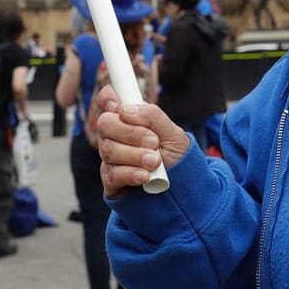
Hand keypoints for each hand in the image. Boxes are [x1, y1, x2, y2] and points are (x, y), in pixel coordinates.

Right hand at [93, 83, 188, 198]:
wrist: (182, 189)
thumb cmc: (176, 157)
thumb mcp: (173, 134)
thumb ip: (152, 117)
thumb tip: (124, 110)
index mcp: (129, 119)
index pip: (108, 100)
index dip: (109, 98)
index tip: (120, 106)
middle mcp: (115, 136)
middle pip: (105, 123)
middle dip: (131, 133)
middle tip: (154, 142)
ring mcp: (111, 157)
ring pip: (109, 149)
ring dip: (135, 155)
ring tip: (155, 162)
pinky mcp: (111, 180)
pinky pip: (112, 173)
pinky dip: (130, 173)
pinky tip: (144, 176)